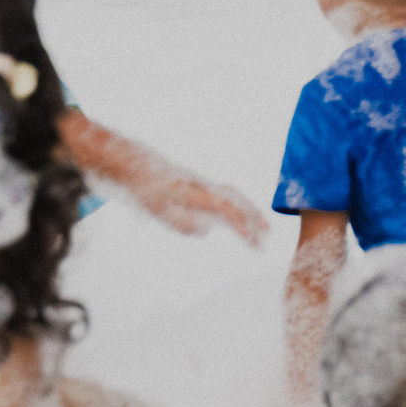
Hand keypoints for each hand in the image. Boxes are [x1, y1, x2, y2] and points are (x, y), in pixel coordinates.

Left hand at [132, 172, 269, 244]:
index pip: (224, 208)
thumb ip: (182, 222)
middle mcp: (205, 186)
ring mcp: (205, 184)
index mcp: (196, 193)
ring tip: (264, 228)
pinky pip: (229, 195)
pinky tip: (243, 219)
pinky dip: (242, 206)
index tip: (251, 239)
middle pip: (236, 199)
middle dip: (254, 217)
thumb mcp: (159, 211)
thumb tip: (207, 231)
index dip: (239, 223)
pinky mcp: (202, 186)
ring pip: (235, 196)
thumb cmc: (147, 192)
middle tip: (268, 236)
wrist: (137, 167)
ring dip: (252, 211)